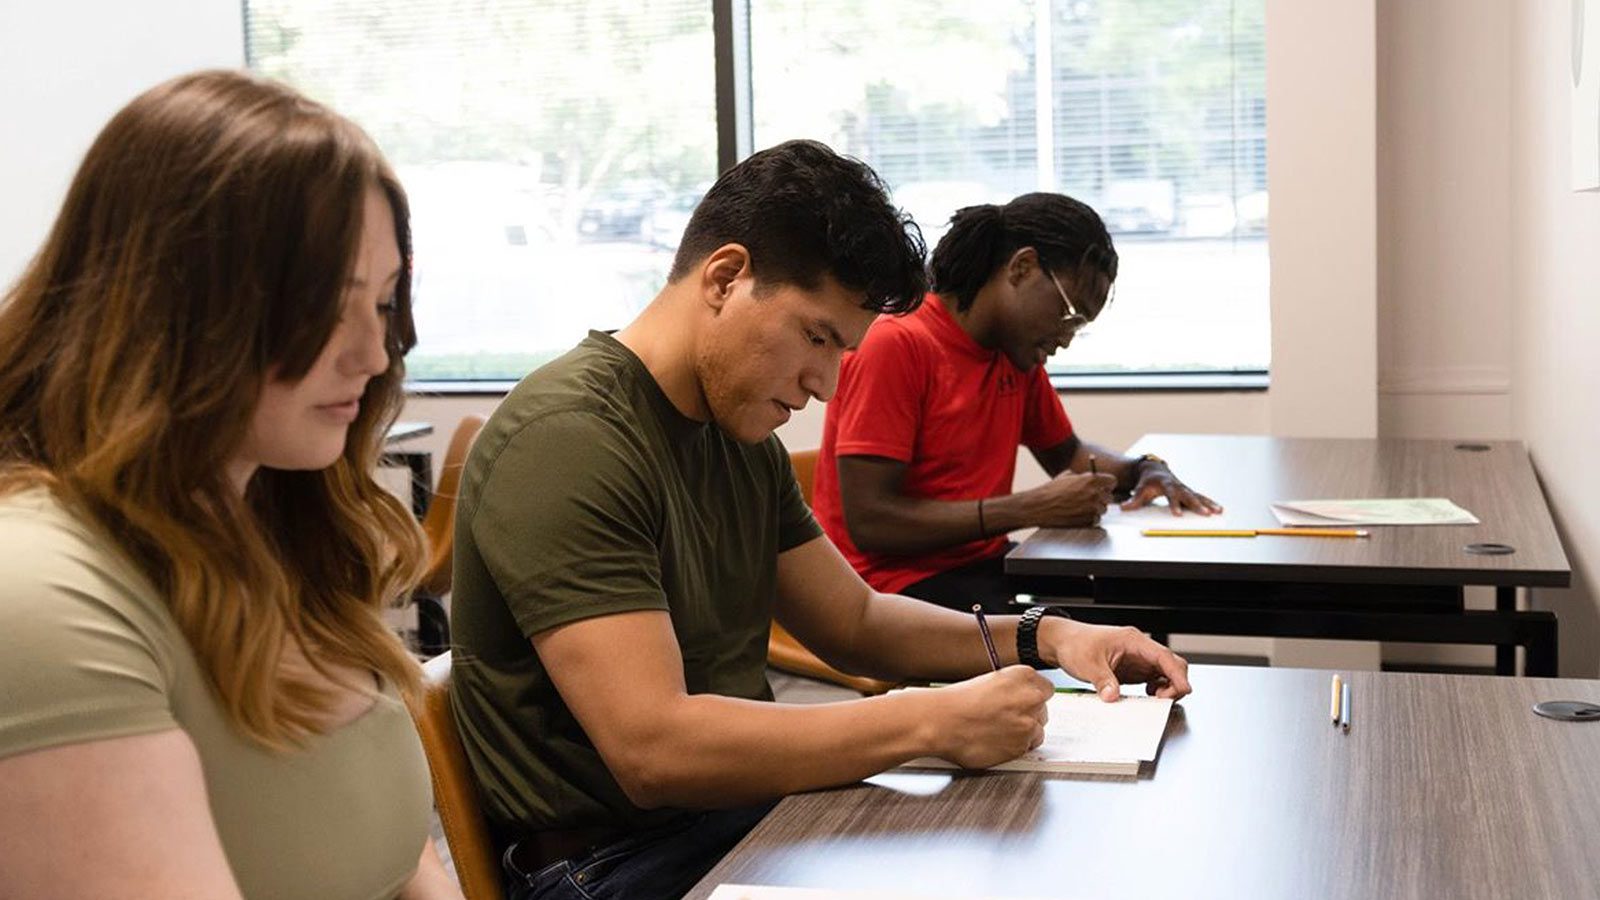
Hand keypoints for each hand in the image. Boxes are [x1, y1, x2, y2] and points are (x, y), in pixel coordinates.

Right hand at [924, 666, 1052, 768]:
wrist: (941, 721)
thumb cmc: (957, 701)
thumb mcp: (990, 681)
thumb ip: (1014, 689)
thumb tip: (1022, 697)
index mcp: (1023, 676)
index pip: (1046, 688)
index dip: (1031, 698)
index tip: (1022, 702)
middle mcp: (1031, 698)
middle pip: (1043, 710)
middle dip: (1028, 715)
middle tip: (1006, 718)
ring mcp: (1028, 723)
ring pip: (1037, 730)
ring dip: (1023, 732)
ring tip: (999, 731)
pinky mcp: (1021, 746)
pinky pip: (1026, 748)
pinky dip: (1014, 746)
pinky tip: (996, 740)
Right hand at [1030, 471, 1115, 526]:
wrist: (1040, 506)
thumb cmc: (1051, 490)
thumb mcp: (1066, 476)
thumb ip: (1082, 476)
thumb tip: (1089, 477)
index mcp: (1091, 480)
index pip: (1112, 481)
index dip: (1107, 484)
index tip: (1104, 487)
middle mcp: (1094, 494)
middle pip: (1110, 497)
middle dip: (1102, 497)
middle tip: (1090, 499)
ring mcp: (1092, 508)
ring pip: (1103, 509)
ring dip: (1096, 509)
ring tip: (1082, 507)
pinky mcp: (1088, 521)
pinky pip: (1096, 519)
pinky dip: (1090, 518)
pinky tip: (1079, 514)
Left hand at [1040, 619, 1191, 701]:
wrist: (1062, 642)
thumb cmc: (1075, 643)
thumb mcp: (1087, 663)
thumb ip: (1102, 680)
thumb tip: (1113, 697)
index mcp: (1133, 641)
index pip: (1164, 656)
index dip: (1177, 674)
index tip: (1183, 689)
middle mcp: (1139, 649)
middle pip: (1171, 664)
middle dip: (1175, 683)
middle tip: (1163, 700)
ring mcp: (1138, 660)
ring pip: (1165, 674)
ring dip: (1166, 688)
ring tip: (1154, 700)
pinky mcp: (1132, 670)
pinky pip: (1153, 680)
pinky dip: (1156, 691)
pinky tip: (1146, 698)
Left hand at [1120, 467, 1222, 515]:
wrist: (1154, 470)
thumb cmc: (1147, 481)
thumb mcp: (1139, 489)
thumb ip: (1133, 500)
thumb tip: (1123, 508)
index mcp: (1166, 484)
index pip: (1171, 496)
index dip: (1174, 505)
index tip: (1177, 515)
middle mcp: (1178, 486)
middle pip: (1189, 496)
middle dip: (1197, 506)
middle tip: (1206, 514)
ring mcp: (1185, 488)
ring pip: (1198, 496)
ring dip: (1209, 504)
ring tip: (1219, 512)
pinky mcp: (1189, 492)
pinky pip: (1201, 498)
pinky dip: (1210, 503)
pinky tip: (1220, 510)